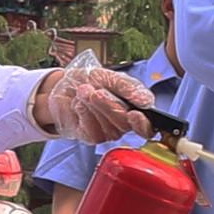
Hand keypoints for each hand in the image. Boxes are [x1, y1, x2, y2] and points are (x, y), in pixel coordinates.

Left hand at [34, 65, 153, 140]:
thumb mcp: (112, 76)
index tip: (134, 114)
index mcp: (136, 110)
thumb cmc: (92, 80)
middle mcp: (124, 124)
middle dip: (109, 106)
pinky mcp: (91, 137)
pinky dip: (83, 113)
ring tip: (84, 91)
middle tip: (96, 91)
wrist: (66, 84)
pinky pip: (92, 131)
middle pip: (125, 125)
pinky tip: (79, 104)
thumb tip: (146, 101)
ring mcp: (108, 132)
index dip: (142, 124)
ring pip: (108, 128)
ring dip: (93, 107)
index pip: (147, 128)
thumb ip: (130, 88)